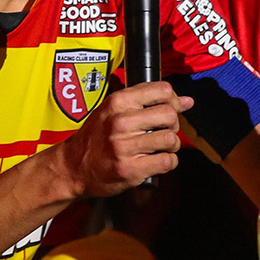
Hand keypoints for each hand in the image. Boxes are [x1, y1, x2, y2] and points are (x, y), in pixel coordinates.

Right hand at [56, 80, 192, 197]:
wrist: (72, 167)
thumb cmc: (95, 137)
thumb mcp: (114, 111)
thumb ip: (148, 103)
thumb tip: (188, 101)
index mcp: (117, 102)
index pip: (162, 90)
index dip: (173, 100)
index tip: (170, 109)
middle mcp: (120, 122)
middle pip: (170, 115)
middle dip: (173, 124)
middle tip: (163, 131)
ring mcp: (124, 147)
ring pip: (171, 139)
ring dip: (171, 145)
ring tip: (159, 148)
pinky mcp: (130, 169)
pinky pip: (167, 161)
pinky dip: (168, 162)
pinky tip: (157, 161)